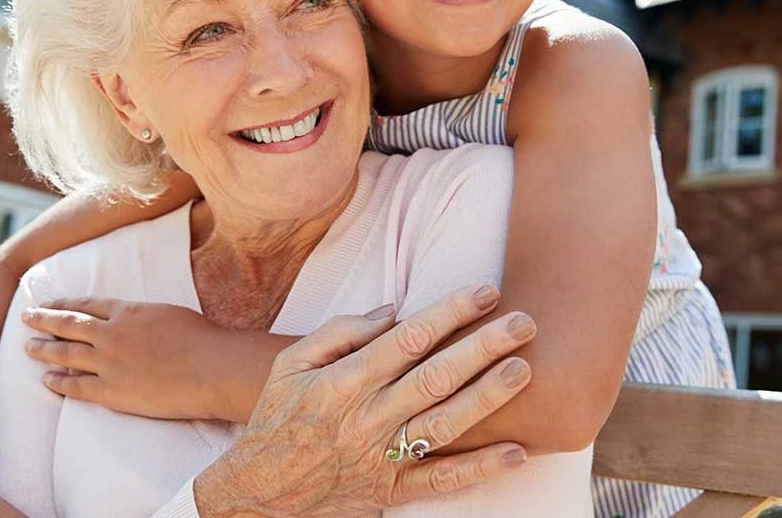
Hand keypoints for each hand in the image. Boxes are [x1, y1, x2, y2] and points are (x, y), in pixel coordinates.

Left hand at [21, 299, 256, 419]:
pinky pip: (76, 387)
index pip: (87, 305)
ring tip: (28, 347)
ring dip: (44, 349)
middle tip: (26, 317)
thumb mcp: (169, 313)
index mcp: (128, 311)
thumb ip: (144, 317)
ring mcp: (108, 363)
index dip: (65, 303)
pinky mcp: (111, 392)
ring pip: (65, 353)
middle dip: (44, 319)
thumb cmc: (201, 339)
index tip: (50, 303)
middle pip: (68, 324)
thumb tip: (135, 321)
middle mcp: (111, 334)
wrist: (210, 368)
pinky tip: (46, 380)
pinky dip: (59, 382)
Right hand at [194, 285, 537, 517]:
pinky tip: (516, 451)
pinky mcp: (391, 490)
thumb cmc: (279, 416)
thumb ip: (341, 332)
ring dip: (487, 397)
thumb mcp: (291, 363)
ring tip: (523, 370)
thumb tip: (393, 310)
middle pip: (435, 377)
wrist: (258, 491)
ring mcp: (381, 457)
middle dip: (482, 347)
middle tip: (524, 322)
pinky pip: (441, 480)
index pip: (408, 339)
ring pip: (444, 424)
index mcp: (344, 381)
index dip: (449, 313)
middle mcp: (367, 417)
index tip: (486, 292)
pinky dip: (480, 469)